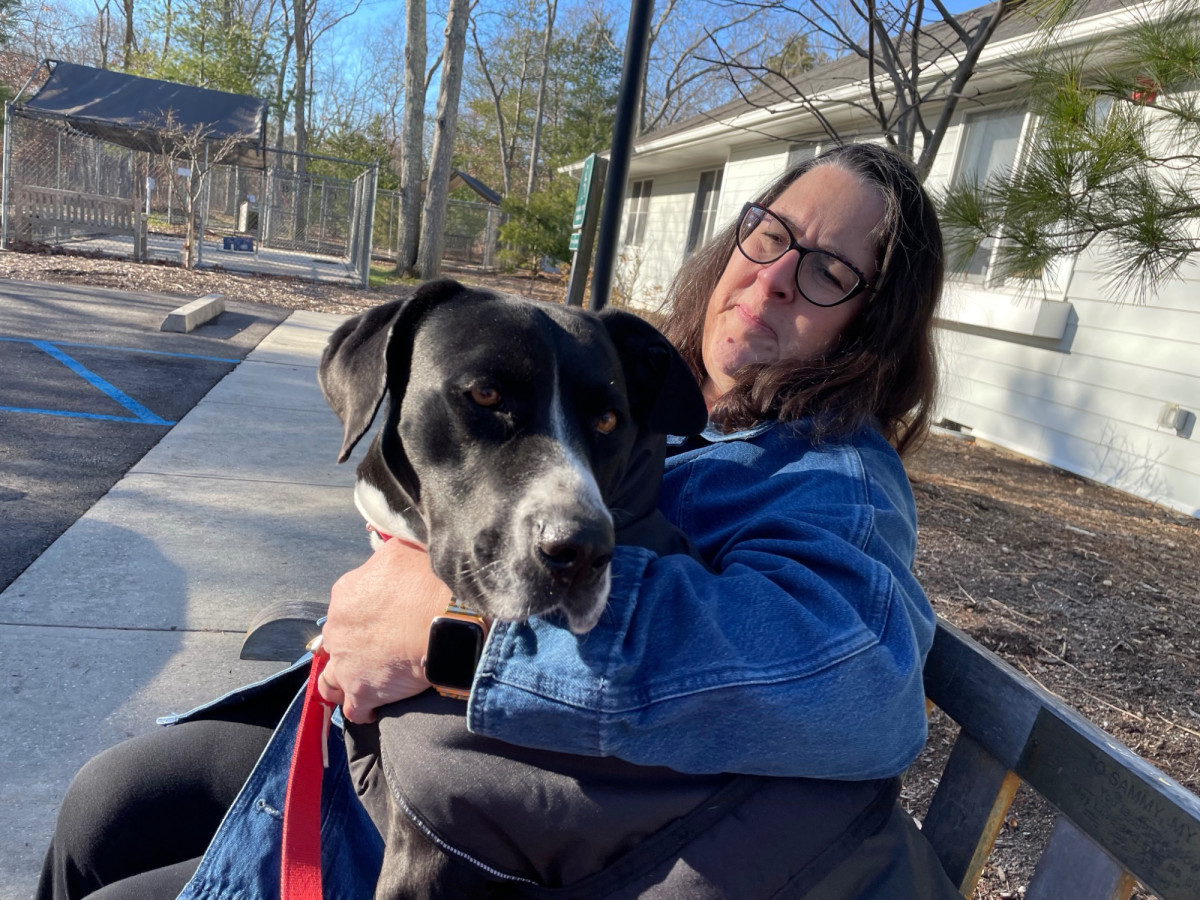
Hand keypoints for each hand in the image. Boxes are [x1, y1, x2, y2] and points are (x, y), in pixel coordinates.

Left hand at [316, 538, 451, 722]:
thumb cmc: (432, 582)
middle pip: (336, 641)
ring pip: (330, 680)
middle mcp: (338, 627)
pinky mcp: (361, 692)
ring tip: (364, 683)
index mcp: (347, 592)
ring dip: (344, 682)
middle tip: (379, 649)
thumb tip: (387, 552)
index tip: (383, 618)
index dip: (364, 613)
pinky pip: (352, 710)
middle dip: (353, 646)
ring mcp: (346, 662)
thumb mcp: (405, 550)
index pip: (346, 604)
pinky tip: (374, 709)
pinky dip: (361, 711)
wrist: (449, 621)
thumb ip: (387, 554)